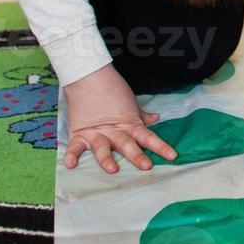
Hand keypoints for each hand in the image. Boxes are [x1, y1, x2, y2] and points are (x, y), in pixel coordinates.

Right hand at [61, 64, 175, 173]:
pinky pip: (74, 147)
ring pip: (103, 148)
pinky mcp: (79, 132)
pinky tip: (71, 165)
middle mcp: (114, 132)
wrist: (89, 75)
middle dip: (137, 155)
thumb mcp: (130, 103)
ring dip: (107, 159)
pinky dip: (71, 155)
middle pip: (127, 145)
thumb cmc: (112, 88)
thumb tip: (155, 119)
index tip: (172, 156)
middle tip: (146, 165)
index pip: (148, 137)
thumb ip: (141, 115)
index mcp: (129, 125)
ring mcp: (96, 133)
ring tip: (112, 168)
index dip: (161, 147)